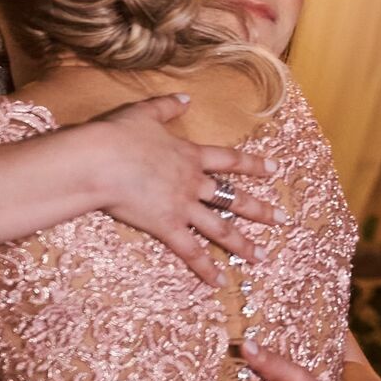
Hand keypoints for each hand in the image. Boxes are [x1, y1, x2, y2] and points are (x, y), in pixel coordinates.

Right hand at [78, 95, 286, 285]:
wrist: (99, 160)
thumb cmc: (118, 135)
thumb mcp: (145, 112)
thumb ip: (168, 106)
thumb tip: (186, 97)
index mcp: (190, 155)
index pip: (231, 160)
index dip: (255, 165)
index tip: (275, 169)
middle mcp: (193, 182)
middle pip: (234, 198)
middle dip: (259, 210)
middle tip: (281, 220)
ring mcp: (182, 206)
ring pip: (220, 228)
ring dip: (242, 244)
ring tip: (262, 257)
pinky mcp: (166, 227)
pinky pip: (191, 252)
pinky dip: (205, 268)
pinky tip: (219, 282)